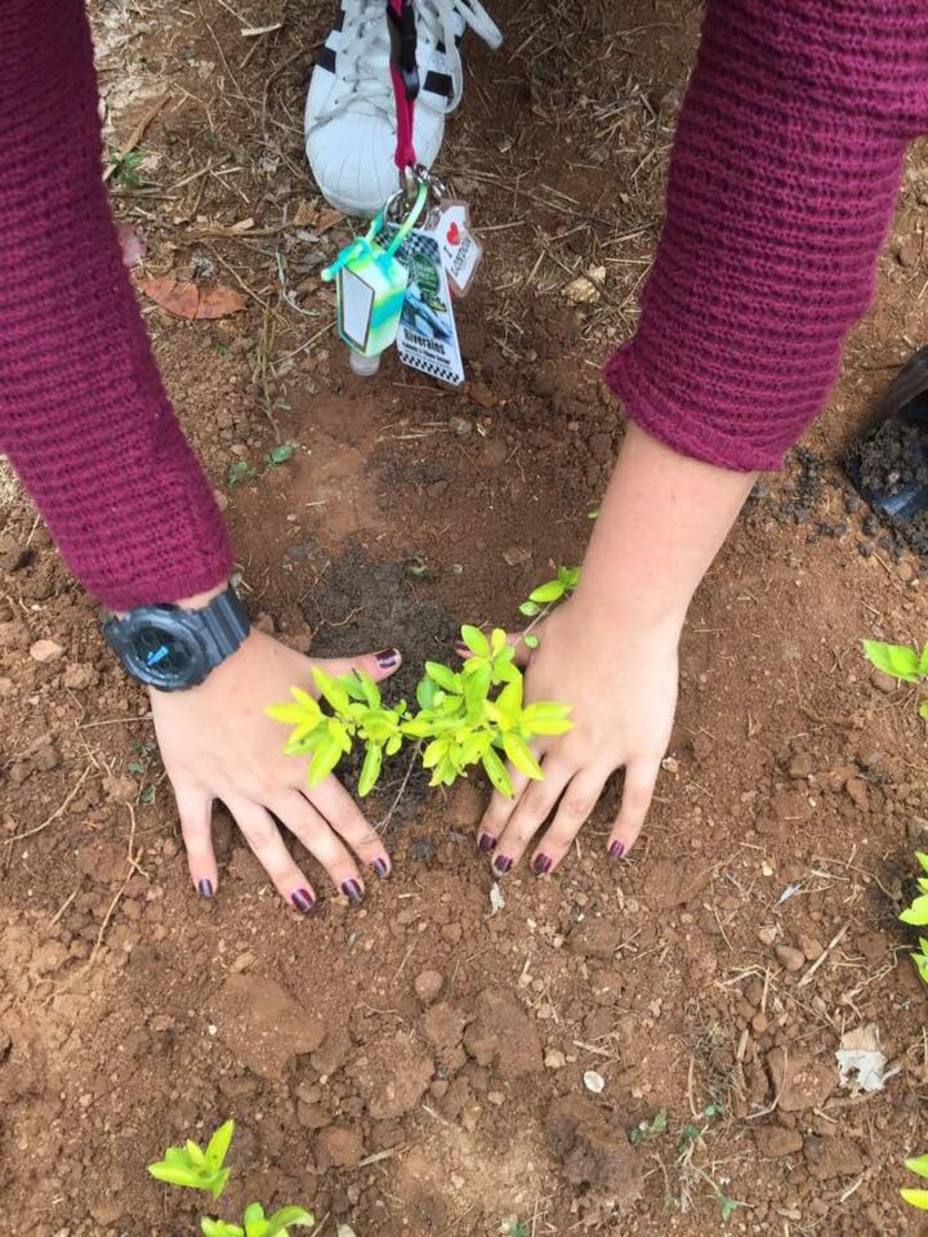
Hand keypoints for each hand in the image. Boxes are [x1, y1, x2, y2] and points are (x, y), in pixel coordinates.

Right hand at [149, 629, 401, 909]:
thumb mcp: (310, 669)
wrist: (197, 654)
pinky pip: (196, 829)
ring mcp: (231, 787)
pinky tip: (208, 891)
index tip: (382, 867)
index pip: (342, 810)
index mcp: (303, 759)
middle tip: (355, 893)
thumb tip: (396, 658)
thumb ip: (354, 673)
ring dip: (284, 875)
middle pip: (310, 832)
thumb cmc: (256, 661)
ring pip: (262, 841)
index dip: (364, 839)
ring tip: (304, 904)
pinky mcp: (193, 782)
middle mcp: (271, 782)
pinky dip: (201, 860)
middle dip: (336, 864)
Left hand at [473, 594, 678, 873]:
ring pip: (575, 808)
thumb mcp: (528, 642)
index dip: (494, 812)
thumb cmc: (575, 624)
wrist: (623, 618)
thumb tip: (462, 652)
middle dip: (514, 837)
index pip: (508, 779)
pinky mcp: (643, 749)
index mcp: (534, 724)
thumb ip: (498, 658)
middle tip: (500, 867)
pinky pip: (635, 797)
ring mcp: (604, 752)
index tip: (481, 840)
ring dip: (556, 841)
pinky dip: (626, 827)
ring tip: (541, 866)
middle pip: (534, 803)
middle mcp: (564, 747)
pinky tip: (616, 853)